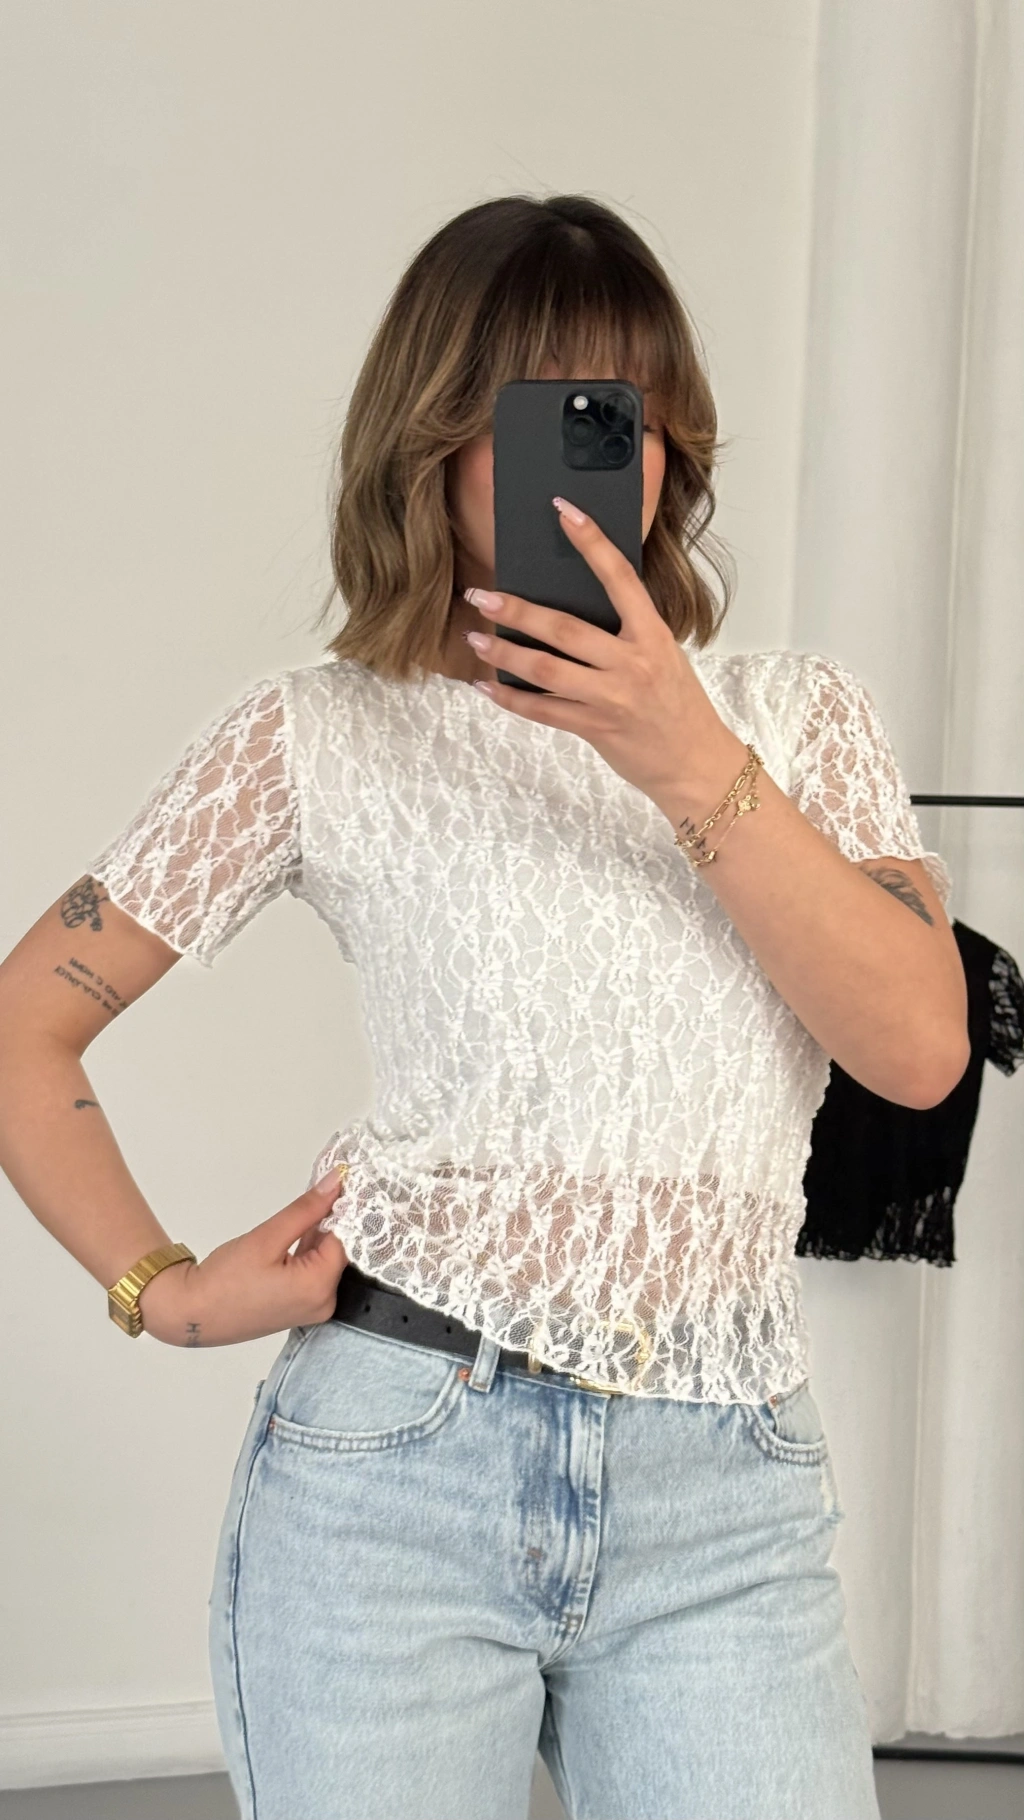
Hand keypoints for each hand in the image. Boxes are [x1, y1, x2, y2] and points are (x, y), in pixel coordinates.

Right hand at [138, 1168, 348, 1346]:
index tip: (342, 1182)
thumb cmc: (224, 1279)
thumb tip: (335, 1183)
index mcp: (319, 1288)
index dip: (344, 1208)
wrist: (192, 1312)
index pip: (346, 1239)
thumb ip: (306, 1210)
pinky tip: (298, 1232)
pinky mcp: (300, 1307)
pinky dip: (308, 1251)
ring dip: (318, 1234)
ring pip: (325, 1260)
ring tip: (307, 1207)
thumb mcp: (267, 1237)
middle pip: (338, 1251)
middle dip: (330, 1220)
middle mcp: (323, 1303)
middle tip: (322, 1188)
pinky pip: (314, 1272)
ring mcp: (312, 1308)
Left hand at [464, 496, 737, 803]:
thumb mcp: (663, 656)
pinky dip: (510, 698)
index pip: (620, 578)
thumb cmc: (678, 706)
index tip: (564, 510)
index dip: (592, 542)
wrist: (695, 763)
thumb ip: (627, 632)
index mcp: (652, 635)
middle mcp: (631, 663)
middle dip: (516, 609)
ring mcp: (610, 697)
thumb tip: (572, 607)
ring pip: (545, 669)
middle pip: (564, 628)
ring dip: (503, 652)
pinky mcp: (594, 728)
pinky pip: (542, 710)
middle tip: (481, 594)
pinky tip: (487, 686)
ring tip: (475, 638)